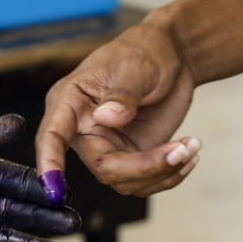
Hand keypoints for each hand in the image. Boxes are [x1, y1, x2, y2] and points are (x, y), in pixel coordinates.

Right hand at [35, 21, 202, 199]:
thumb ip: (122, 94)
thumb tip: (107, 118)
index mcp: (69, 102)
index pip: (52, 136)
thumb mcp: (135, 67)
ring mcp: (106, 146)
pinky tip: (188, 154)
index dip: (50, 163)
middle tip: (185, 149)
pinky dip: (169, 175)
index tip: (54, 190)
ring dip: (162, 171)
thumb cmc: (144, 52)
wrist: (171, 57)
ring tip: (192, 146)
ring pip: (123, 180)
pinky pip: (142, 182)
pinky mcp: (129, 156)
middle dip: (144, 167)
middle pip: (101, 167)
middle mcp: (82, 129)